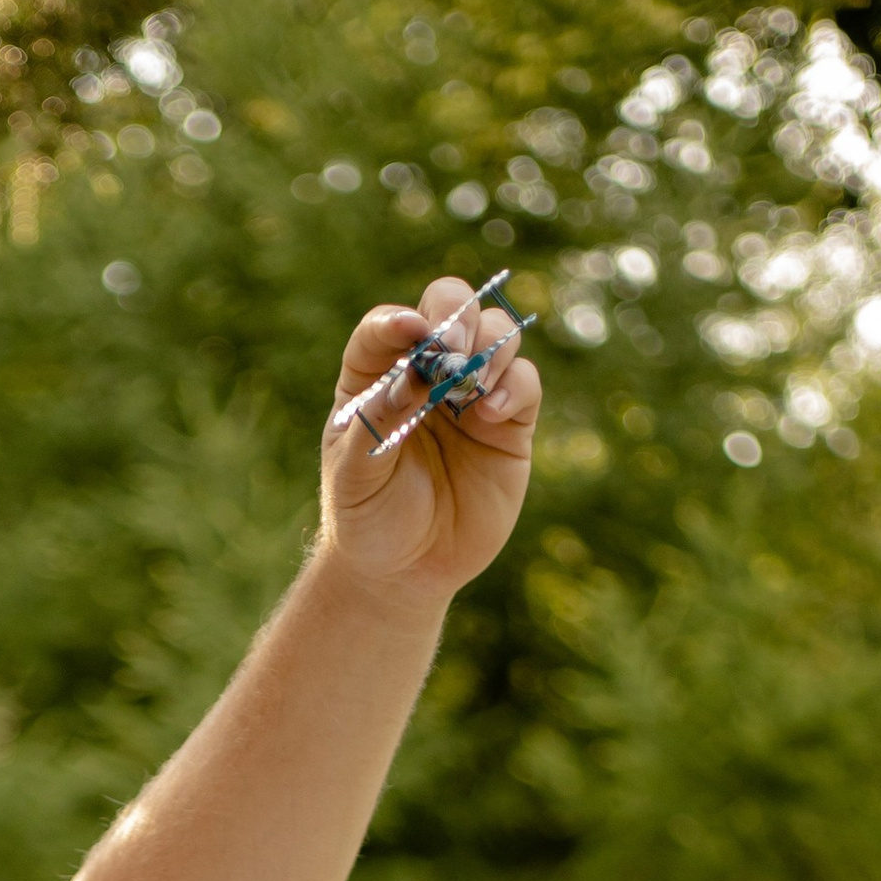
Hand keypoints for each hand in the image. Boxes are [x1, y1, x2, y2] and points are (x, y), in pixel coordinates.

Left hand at [322, 276, 539, 597]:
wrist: (404, 573)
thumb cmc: (368, 518)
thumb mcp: (355, 474)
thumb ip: (378, 419)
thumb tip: (414, 372)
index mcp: (376, 376)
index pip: (388, 326)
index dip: (399, 321)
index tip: (411, 334)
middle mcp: (427, 374)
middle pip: (450, 308)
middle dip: (456, 316)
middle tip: (453, 348)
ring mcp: (470, 394)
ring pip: (496, 334)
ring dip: (490, 345)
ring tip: (472, 385)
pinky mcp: (509, 424)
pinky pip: (524, 382)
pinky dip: (514, 384)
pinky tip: (491, 412)